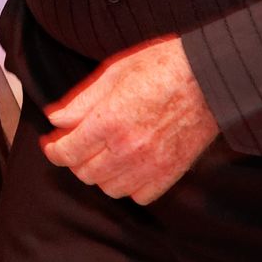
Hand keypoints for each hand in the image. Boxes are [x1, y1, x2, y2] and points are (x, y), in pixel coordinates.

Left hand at [41, 35, 220, 204]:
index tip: (52, 145)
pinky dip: (129, 185)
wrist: (209, 77)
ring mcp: (150, 164)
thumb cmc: (164, 66)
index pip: (68, 152)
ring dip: (101, 173)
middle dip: (75, 159)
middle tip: (78, 143)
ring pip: (109, 188)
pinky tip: (129, 165)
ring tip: (104, 153)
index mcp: (110, 120)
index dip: (54, 151)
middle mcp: (128, 148)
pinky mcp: (171, 173)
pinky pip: (139, 196)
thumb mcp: (115, 72)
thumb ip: (82, 101)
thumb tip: (56, 118)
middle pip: (85, 173)